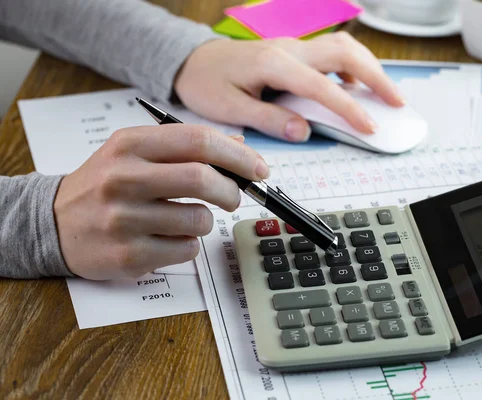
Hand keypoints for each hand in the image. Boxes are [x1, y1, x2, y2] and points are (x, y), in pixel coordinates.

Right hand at [54, 126, 267, 279]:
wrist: (52, 223)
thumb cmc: (103, 184)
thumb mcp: (135, 152)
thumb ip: (184, 146)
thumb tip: (239, 144)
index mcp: (129, 144)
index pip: (197, 140)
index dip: (237, 155)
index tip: (258, 169)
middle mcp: (123, 178)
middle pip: (202, 178)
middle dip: (231, 190)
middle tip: (235, 197)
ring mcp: (123, 219)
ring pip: (199, 219)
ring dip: (206, 221)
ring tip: (188, 218)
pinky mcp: (128, 255)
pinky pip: (186, 250)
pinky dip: (189, 244)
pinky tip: (168, 238)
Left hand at [174, 33, 403, 142]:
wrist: (192, 61)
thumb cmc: (207, 83)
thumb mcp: (230, 109)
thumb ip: (269, 119)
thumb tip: (303, 131)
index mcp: (274, 64)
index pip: (322, 86)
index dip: (349, 108)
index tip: (369, 126)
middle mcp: (289, 50)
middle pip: (345, 53)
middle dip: (376, 76)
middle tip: (397, 102)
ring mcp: (293, 48)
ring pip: (342, 47)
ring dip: (368, 67)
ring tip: (384, 92)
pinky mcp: (293, 52)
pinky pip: (330, 52)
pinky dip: (350, 66)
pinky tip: (351, 86)